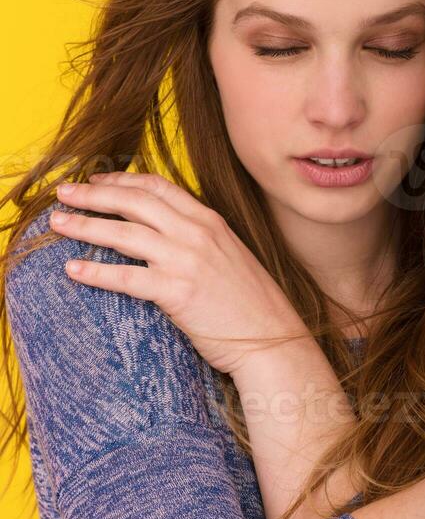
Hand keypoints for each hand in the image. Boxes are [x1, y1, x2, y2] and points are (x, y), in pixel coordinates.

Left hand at [50, 172, 310, 376]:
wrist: (272, 338)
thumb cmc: (250, 303)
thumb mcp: (230, 254)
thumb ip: (199, 237)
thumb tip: (165, 231)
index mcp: (210, 220)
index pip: (159, 187)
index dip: (123, 180)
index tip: (97, 180)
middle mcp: (197, 233)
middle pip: (135, 202)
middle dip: (94, 194)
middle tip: (64, 192)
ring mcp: (187, 260)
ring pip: (124, 234)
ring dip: (85, 226)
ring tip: (57, 223)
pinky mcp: (177, 292)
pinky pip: (126, 277)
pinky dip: (96, 272)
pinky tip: (73, 270)